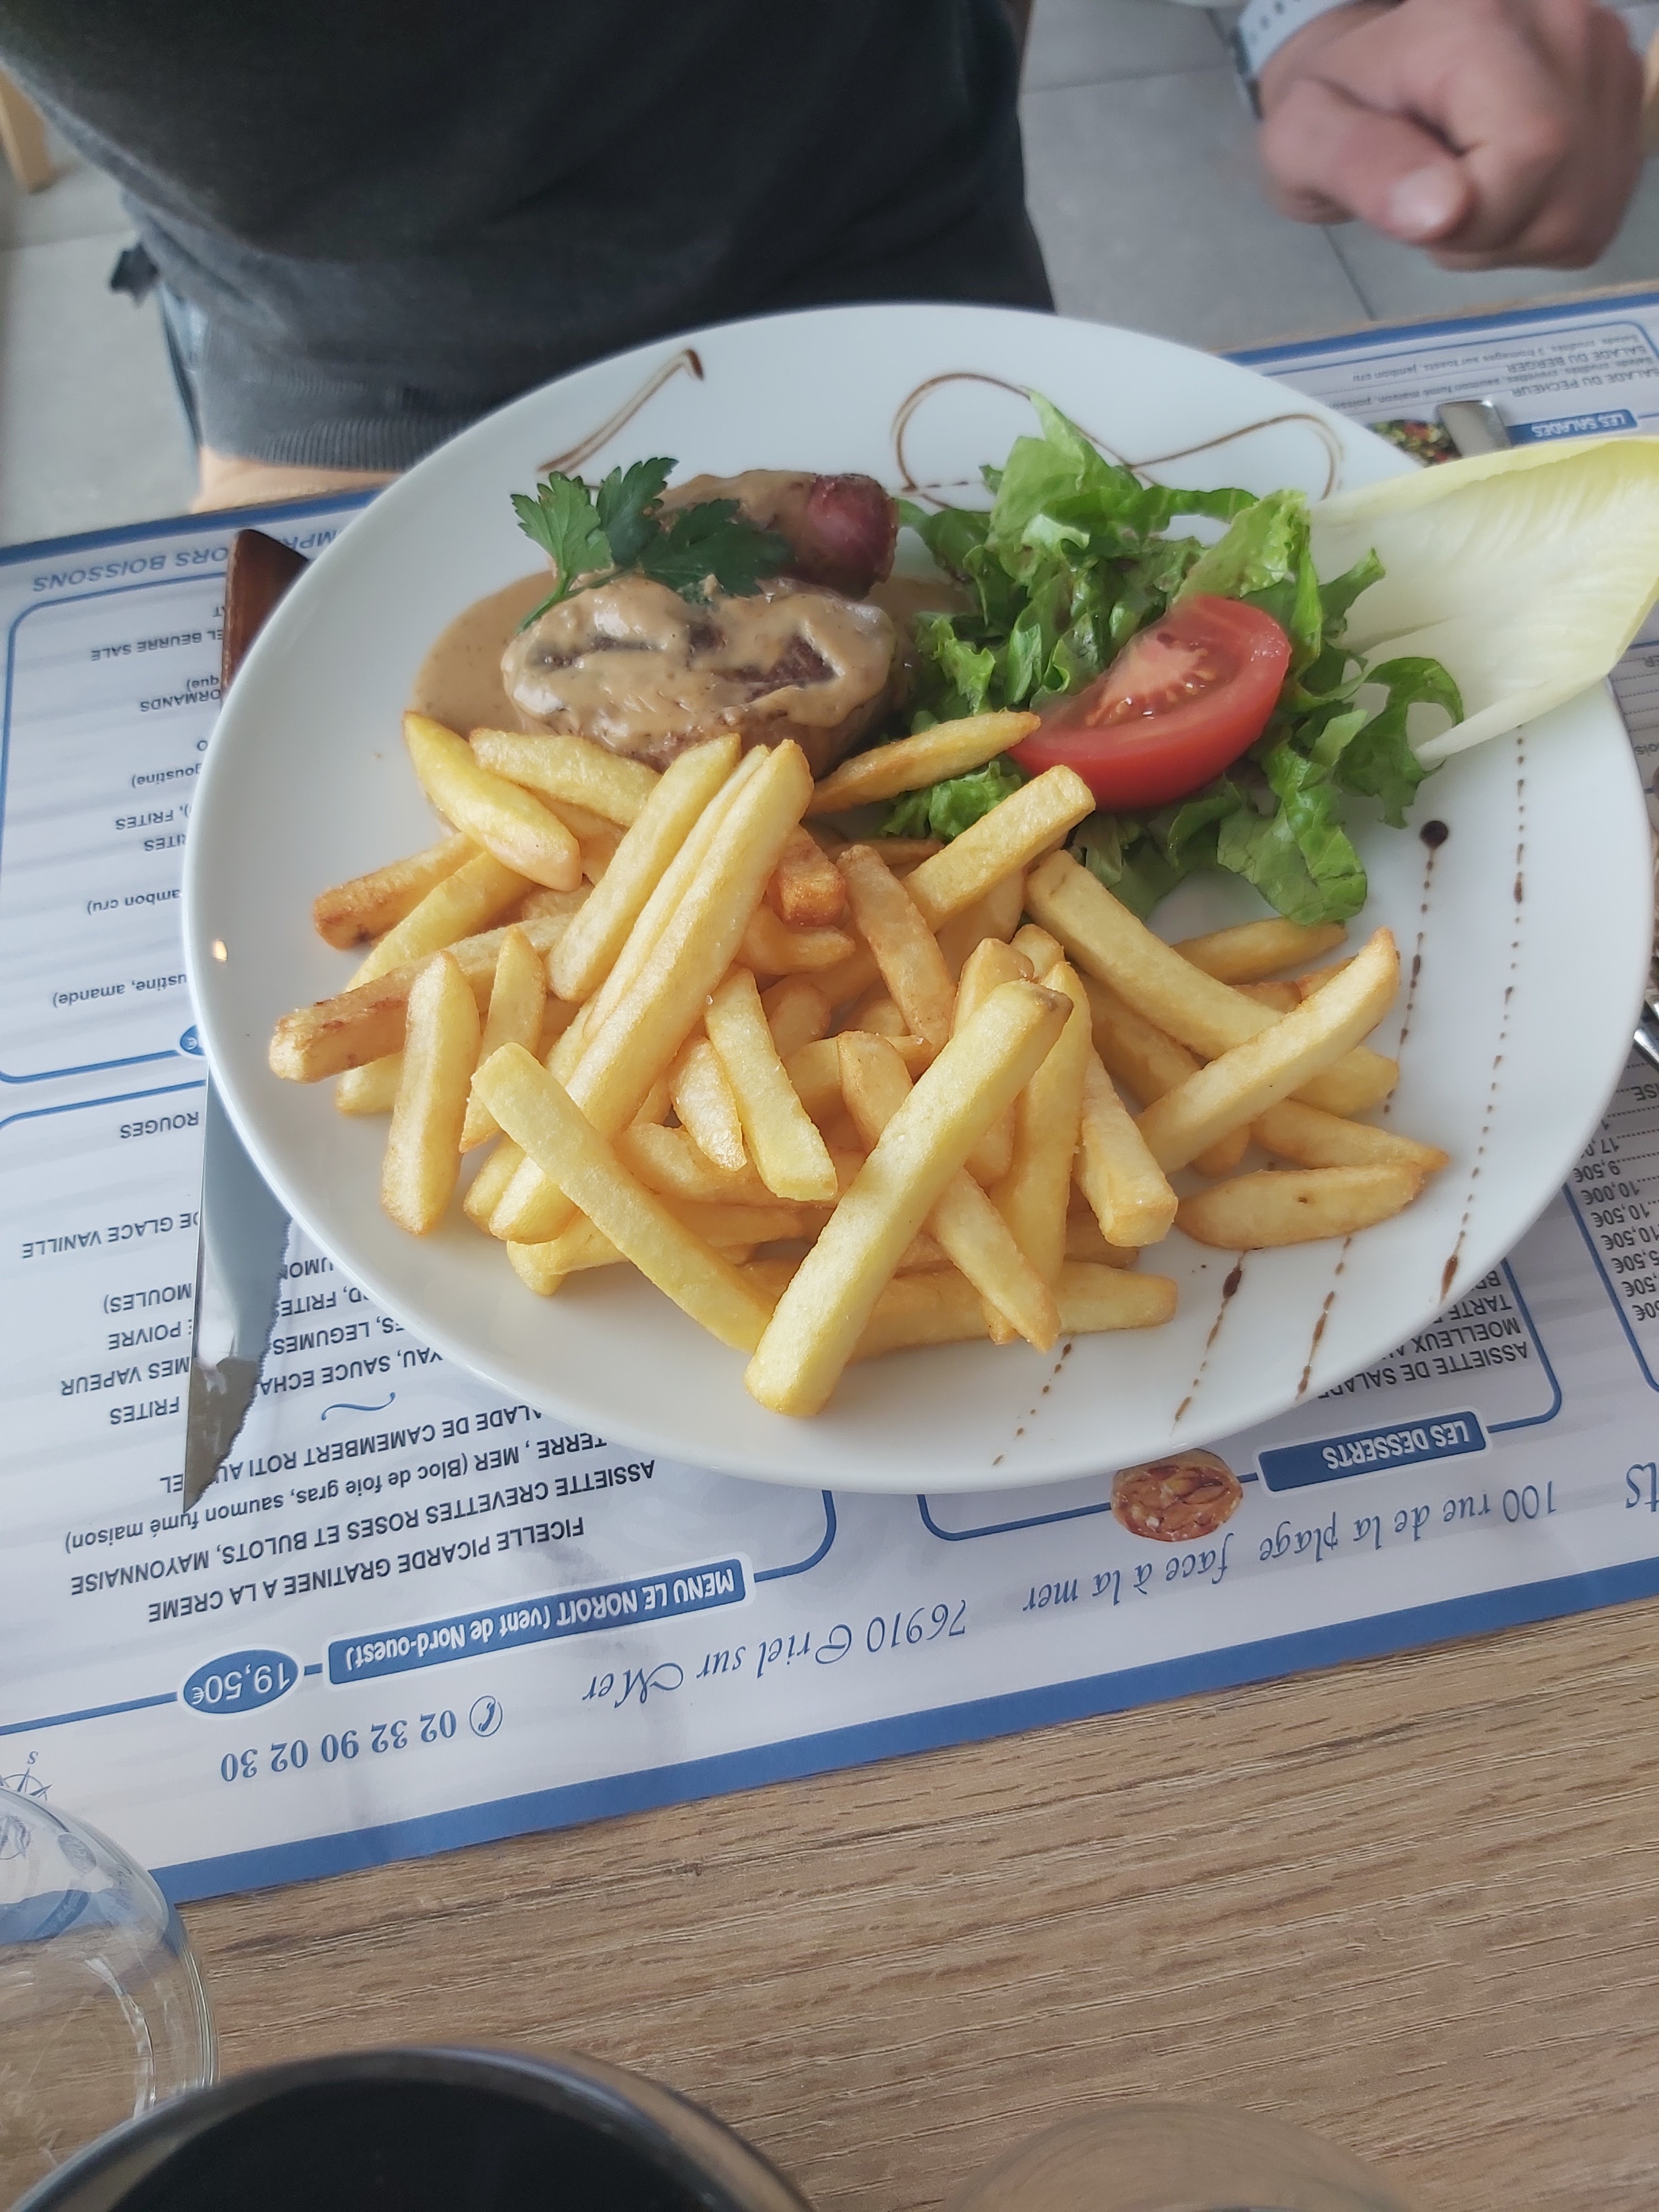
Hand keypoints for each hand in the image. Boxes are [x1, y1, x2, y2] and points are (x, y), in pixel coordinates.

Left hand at [1256, 0, 1643, 268]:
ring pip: (1581, 215)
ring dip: (1508, 235)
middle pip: (1563, 195)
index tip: (1413, 205)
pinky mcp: (1623, 101)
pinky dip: (1538, 226)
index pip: (1531, 153)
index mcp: (1478, 20)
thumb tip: (1442, 212)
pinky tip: (1498, 188)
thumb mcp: (1305, 139)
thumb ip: (1360, 167)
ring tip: (1460, 187)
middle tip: (1427, 197)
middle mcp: (1563, 23)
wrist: (1375, 72)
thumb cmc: (1335, 104)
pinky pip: (1593, 214)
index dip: (1473, 219)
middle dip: (1484, 234)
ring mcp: (1605, 59)